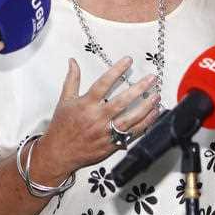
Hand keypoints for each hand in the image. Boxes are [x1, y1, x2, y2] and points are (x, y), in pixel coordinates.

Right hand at [33, 57, 159, 181]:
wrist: (58, 154)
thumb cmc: (62, 127)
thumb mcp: (64, 101)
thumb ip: (72, 80)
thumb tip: (73, 62)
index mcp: (86, 105)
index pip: (103, 83)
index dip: (116, 70)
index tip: (128, 60)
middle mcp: (97, 118)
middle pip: (122, 101)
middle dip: (139, 88)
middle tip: (151, 78)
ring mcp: (106, 132)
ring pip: (130, 119)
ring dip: (146, 107)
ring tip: (156, 95)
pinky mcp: (112, 144)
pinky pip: (133, 133)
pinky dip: (145, 123)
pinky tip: (154, 114)